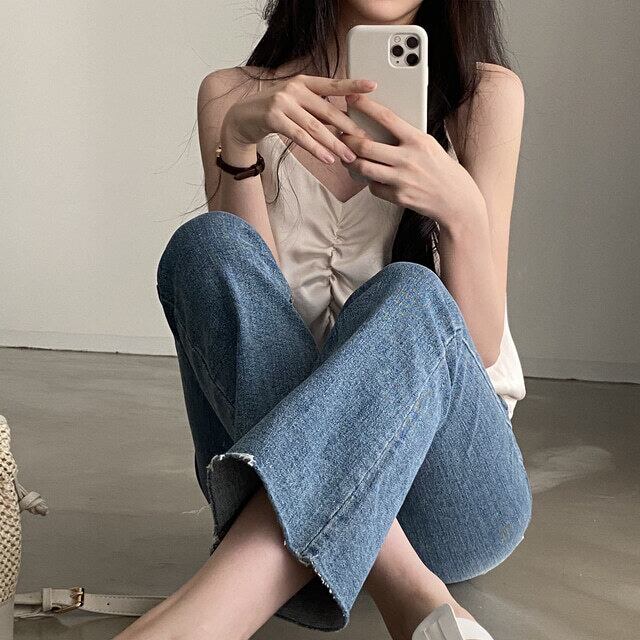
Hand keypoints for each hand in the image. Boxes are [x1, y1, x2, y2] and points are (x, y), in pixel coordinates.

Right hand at [222, 75, 376, 164]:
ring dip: (334, 143)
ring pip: (315, 127)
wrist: (241, 118)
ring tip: (347, 156)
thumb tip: (342, 121)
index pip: (332, 84)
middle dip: (347, 128)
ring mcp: (283, 102)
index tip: (372, 86)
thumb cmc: (272, 112)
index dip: (353, 85)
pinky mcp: (273, 118)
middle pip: (327, 111)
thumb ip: (315, 107)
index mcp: (303, 82)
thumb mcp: (295, 103)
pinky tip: (327, 158)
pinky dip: (315, 149)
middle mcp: (294, 89)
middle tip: (363, 141)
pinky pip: (300, 136)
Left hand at [340, 94, 486, 229]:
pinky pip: (373, 187)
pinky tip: (371, 178)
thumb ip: (407, 138)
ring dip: (351, 162)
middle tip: (341, 136)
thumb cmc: (442, 170)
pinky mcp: (398, 197)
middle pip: (366, 146)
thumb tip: (381, 128)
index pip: (386, 117)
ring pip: (363, 168)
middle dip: (348, 140)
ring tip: (348, 157)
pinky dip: (369, 182)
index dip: (365, 106)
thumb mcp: (429, 146)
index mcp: (418, 140)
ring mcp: (402, 179)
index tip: (351, 98)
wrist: (456, 201)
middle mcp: (408, 158)